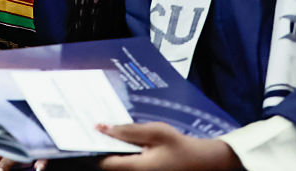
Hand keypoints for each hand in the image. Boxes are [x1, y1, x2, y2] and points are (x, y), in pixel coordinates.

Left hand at [96, 123, 240, 170]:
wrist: (199, 161)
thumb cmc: (179, 146)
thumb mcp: (156, 132)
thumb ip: (129, 130)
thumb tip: (105, 129)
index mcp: (139, 168)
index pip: (106, 163)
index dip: (98, 148)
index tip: (96, 133)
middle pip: (111, 165)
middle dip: (107, 147)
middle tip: (105, 130)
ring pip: (119, 165)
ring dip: (116, 151)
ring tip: (117, 134)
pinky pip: (128, 165)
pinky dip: (125, 155)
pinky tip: (129, 144)